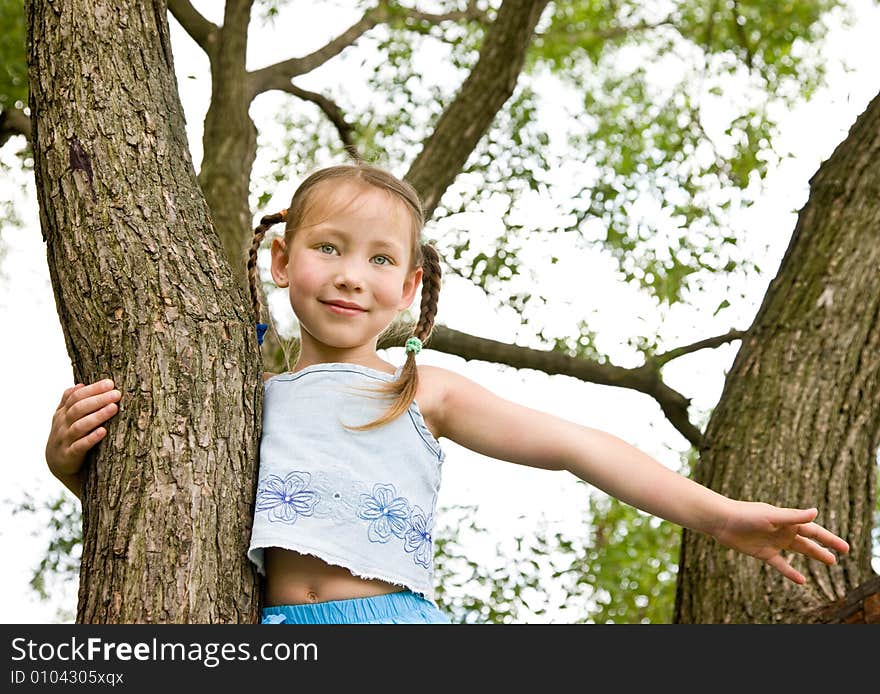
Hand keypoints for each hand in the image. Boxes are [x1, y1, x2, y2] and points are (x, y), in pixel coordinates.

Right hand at [45, 379, 120, 478]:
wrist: (58, 464)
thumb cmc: (68, 435)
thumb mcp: (65, 418)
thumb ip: (70, 401)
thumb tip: (80, 384)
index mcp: (63, 413)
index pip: (76, 397)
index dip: (93, 389)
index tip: (110, 383)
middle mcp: (62, 425)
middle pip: (79, 408)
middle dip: (98, 399)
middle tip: (117, 393)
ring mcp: (65, 440)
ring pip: (80, 426)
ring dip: (97, 416)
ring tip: (114, 407)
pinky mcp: (69, 455)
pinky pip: (80, 446)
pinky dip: (91, 438)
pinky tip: (103, 431)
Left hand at [711, 501, 849, 583]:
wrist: (722, 521)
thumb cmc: (746, 514)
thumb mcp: (771, 516)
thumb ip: (793, 516)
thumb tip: (816, 512)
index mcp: (788, 521)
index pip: (814, 530)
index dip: (829, 539)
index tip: (844, 547)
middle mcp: (783, 531)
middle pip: (809, 541)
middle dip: (825, 547)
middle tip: (841, 555)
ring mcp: (774, 542)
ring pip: (798, 551)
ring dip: (813, 556)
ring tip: (830, 562)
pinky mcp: (763, 553)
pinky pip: (781, 565)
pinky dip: (791, 572)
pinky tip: (802, 581)